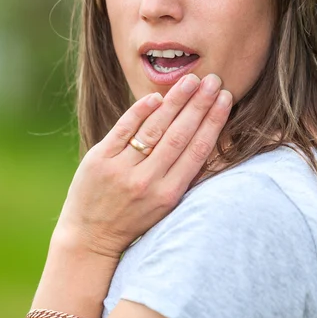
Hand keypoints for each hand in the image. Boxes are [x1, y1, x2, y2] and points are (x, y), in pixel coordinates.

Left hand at [52, 73, 232, 260]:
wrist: (90, 237)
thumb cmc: (134, 219)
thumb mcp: (165, 205)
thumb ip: (184, 175)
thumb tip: (207, 137)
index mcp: (168, 194)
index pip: (197, 150)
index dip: (213, 121)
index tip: (226, 98)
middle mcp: (147, 182)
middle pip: (179, 135)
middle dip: (199, 104)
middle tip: (213, 80)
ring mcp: (121, 169)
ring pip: (154, 128)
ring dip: (175, 101)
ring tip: (191, 80)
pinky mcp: (99, 159)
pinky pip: (123, 129)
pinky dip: (141, 111)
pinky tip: (157, 96)